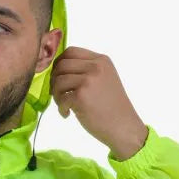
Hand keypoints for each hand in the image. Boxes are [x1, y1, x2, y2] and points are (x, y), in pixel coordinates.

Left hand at [50, 45, 148, 159]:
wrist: (124, 127)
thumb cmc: (112, 108)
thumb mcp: (105, 79)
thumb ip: (87, 70)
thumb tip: (59, 70)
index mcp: (101, 60)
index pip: (71, 51)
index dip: (59, 63)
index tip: (58, 77)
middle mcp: (95, 66)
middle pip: (62, 64)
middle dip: (54, 79)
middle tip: (58, 94)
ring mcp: (88, 80)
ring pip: (58, 81)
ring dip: (57, 95)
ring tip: (64, 106)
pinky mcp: (81, 96)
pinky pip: (61, 98)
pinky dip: (61, 108)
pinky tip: (67, 114)